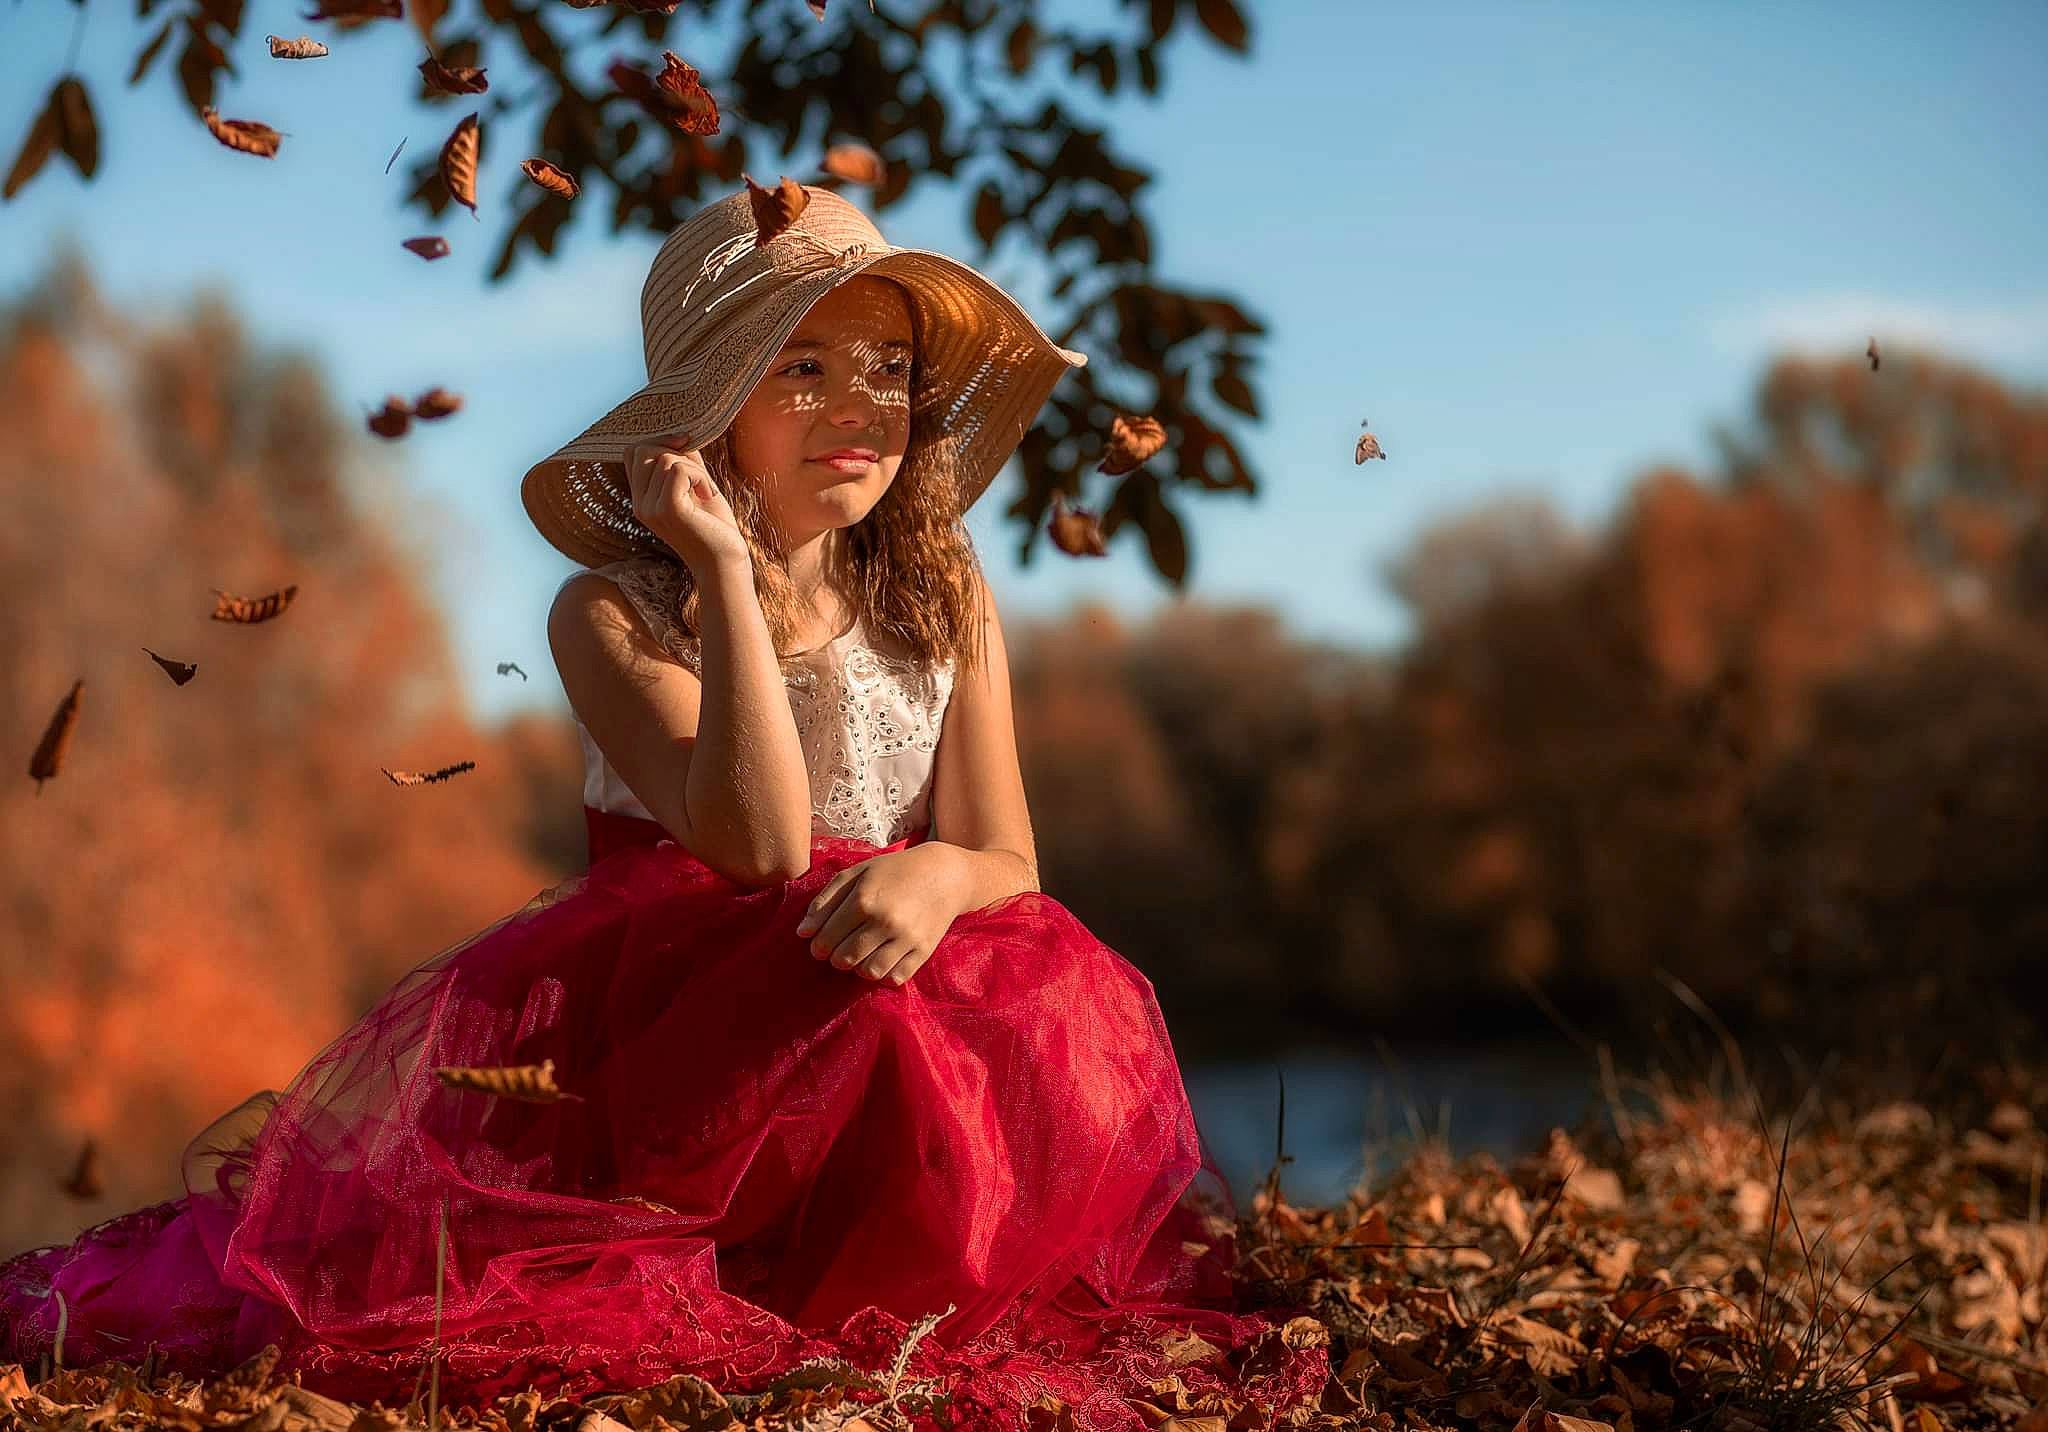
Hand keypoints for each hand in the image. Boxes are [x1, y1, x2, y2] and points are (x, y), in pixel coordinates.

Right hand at [622, 434, 749, 576]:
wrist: (725, 561)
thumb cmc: (714, 525)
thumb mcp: (696, 484)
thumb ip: (684, 459)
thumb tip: (679, 433)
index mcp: (641, 498)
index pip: (633, 451)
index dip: (658, 442)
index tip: (685, 451)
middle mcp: (639, 504)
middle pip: (644, 448)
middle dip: (676, 452)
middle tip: (698, 480)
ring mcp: (650, 507)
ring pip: (666, 458)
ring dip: (695, 470)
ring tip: (704, 494)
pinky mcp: (668, 509)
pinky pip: (680, 469)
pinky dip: (700, 478)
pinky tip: (706, 497)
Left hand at [795, 846, 964, 986]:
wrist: (945, 874)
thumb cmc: (894, 871)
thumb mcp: (857, 874)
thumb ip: (826, 900)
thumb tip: (802, 932)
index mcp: (864, 900)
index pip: (827, 938)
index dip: (819, 946)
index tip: (821, 945)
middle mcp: (885, 921)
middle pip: (845, 958)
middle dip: (837, 957)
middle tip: (841, 949)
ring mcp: (906, 938)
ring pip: (869, 972)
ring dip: (859, 967)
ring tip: (861, 954)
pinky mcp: (924, 950)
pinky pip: (895, 978)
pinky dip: (884, 974)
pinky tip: (882, 959)